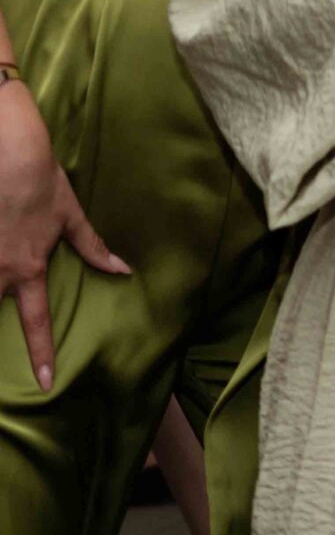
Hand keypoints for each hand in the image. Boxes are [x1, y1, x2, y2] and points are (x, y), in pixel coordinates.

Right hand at [0, 85, 128, 390]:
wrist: (7, 152)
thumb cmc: (42, 182)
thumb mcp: (71, 214)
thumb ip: (93, 248)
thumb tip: (123, 269)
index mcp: (28, 268)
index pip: (36, 321)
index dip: (42, 353)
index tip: (47, 382)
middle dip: (2, 305)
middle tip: (13, 321)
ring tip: (4, 256)